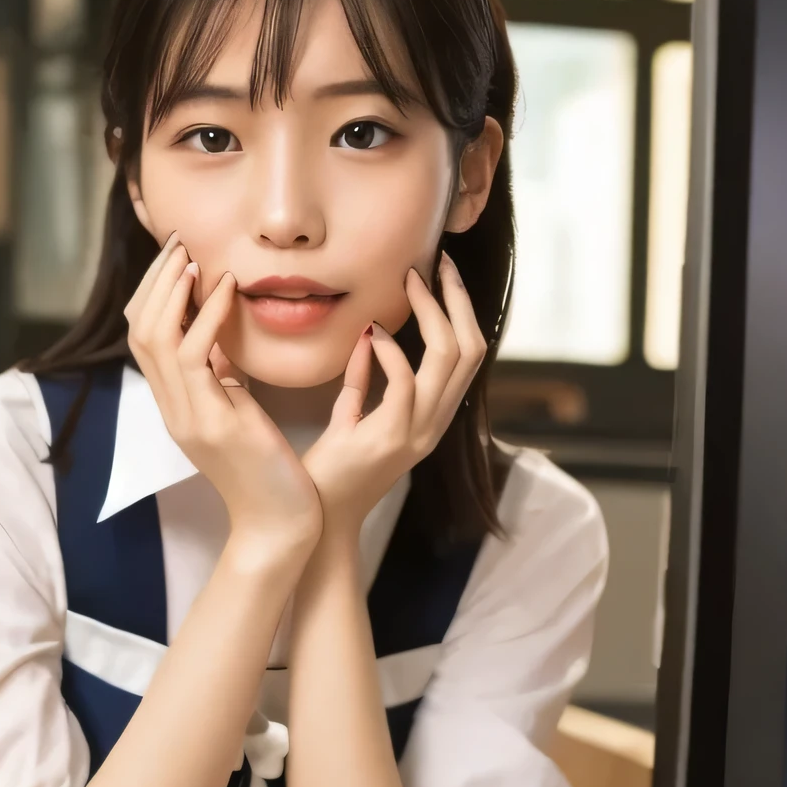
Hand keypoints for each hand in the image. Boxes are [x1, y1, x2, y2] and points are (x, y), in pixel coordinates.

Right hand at [126, 235, 321, 563]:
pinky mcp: (213, 423)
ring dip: (173, 291)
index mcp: (176, 407)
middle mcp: (172, 410)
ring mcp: (188, 417)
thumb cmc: (269, 473)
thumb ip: (224, 377)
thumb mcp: (240, 413)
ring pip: (156, 338)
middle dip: (155, 282)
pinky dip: (207, 316)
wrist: (280, 527)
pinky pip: (195, 357)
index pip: (146, 338)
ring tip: (195, 258)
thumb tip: (221, 335)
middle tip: (179, 243)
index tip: (179, 258)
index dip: (155, 294)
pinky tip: (227, 290)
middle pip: (139, 331)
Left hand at [302, 252, 486, 541]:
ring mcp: (417, 433)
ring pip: (450, 360)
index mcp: (430, 417)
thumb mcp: (350, 418)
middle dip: (457, 300)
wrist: (316, 523)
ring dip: (432, 313)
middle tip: (436, 263)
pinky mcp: (389, 440)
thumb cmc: (329, 473)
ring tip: (410, 282)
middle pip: (471, 349)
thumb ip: (363, 381)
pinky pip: (405, 385)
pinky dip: (391, 353)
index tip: (437, 272)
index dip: (459, 310)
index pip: (466, 354)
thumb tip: (368, 337)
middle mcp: (434, 424)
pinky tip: (371, 334)